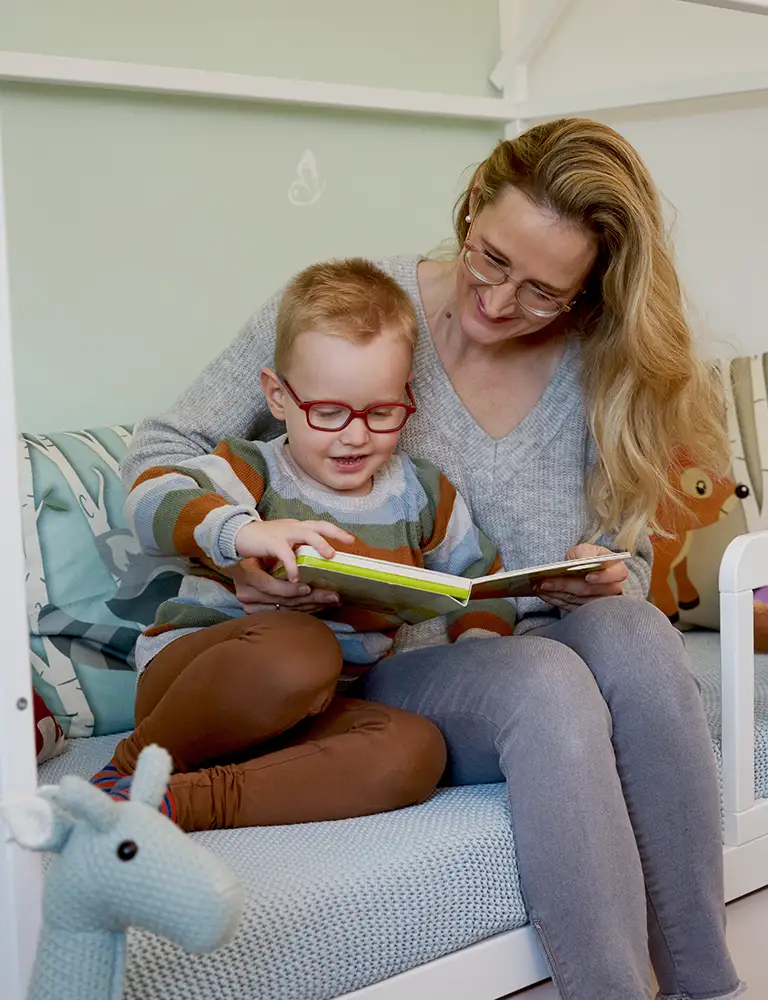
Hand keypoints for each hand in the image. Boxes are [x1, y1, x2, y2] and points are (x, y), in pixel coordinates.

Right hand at [231, 558, 340, 613]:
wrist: (233, 559)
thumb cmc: (252, 552)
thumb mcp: (261, 551)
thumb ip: (280, 556)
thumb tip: (307, 557)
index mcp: (247, 575)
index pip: (270, 586)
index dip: (289, 589)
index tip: (309, 587)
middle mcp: (247, 594)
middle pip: (283, 600)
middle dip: (311, 597)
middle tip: (333, 595)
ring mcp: (251, 606)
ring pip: (287, 608)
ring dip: (312, 604)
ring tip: (332, 600)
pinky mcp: (256, 613)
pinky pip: (285, 613)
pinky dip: (304, 609)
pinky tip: (319, 607)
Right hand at [233, 518, 352, 606]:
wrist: (235, 535)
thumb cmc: (259, 543)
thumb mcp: (281, 545)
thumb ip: (296, 551)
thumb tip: (312, 565)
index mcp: (295, 528)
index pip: (319, 525)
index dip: (335, 531)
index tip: (351, 539)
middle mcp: (292, 527)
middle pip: (317, 526)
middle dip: (334, 533)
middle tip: (348, 542)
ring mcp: (282, 533)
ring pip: (306, 535)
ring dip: (319, 545)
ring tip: (330, 556)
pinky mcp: (270, 542)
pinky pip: (285, 554)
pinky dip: (291, 566)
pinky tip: (296, 578)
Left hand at [535, 543, 627, 610]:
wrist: (582, 569)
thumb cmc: (586, 557)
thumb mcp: (585, 550)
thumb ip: (584, 553)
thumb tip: (583, 561)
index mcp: (616, 570)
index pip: (616, 575)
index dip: (603, 577)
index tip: (588, 577)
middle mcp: (611, 589)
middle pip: (590, 591)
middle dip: (566, 585)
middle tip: (545, 582)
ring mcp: (599, 602)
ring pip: (578, 601)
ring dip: (557, 594)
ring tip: (540, 587)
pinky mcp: (586, 610)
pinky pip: (571, 608)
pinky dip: (556, 601)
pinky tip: (544, 594)